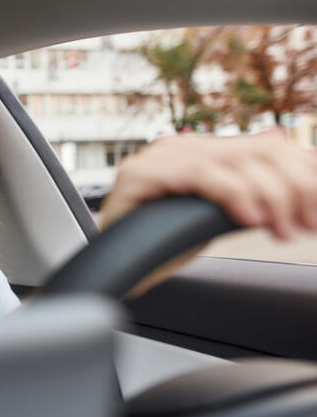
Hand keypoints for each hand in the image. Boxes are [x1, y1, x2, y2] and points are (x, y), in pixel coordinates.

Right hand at [100, 128, 316, 295]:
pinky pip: (199, 175)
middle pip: (261, 150)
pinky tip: (250, 219)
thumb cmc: (164, 246)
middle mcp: (183, 145)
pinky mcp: (140, 175)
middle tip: (308, 225)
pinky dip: (232, 195)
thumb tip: (305, 174)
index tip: (316, 214)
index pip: (271, 146)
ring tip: (282, 230)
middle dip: (296, 189)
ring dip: (272, 197)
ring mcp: (159, 157)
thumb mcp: (223, 217)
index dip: (305, 175)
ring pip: (235, 163)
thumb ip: (255, 194)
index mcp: (203, 150)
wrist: (119, 271)